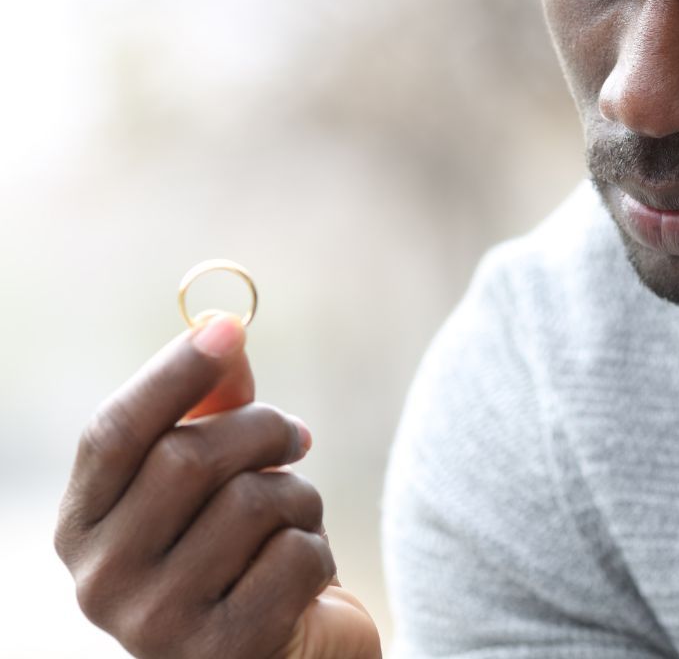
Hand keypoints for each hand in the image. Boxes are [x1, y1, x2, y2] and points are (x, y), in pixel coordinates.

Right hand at [55, 314, 380, 658]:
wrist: (283, 647)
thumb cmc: (239, 544)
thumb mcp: (215, 471)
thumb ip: (210, 404)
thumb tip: (219, 329)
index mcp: (82, 524)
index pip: (114, 432)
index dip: (173, 372)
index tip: (228, 328)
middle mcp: (99, 581)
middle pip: (189, 457)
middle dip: (263, 429)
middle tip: (297, 435)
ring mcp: (155, 625)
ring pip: (251, 502)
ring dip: (298, 495)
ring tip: (293, 520)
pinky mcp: (222, 652)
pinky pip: (294, 555)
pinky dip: (318, 547)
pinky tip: (304, 572)